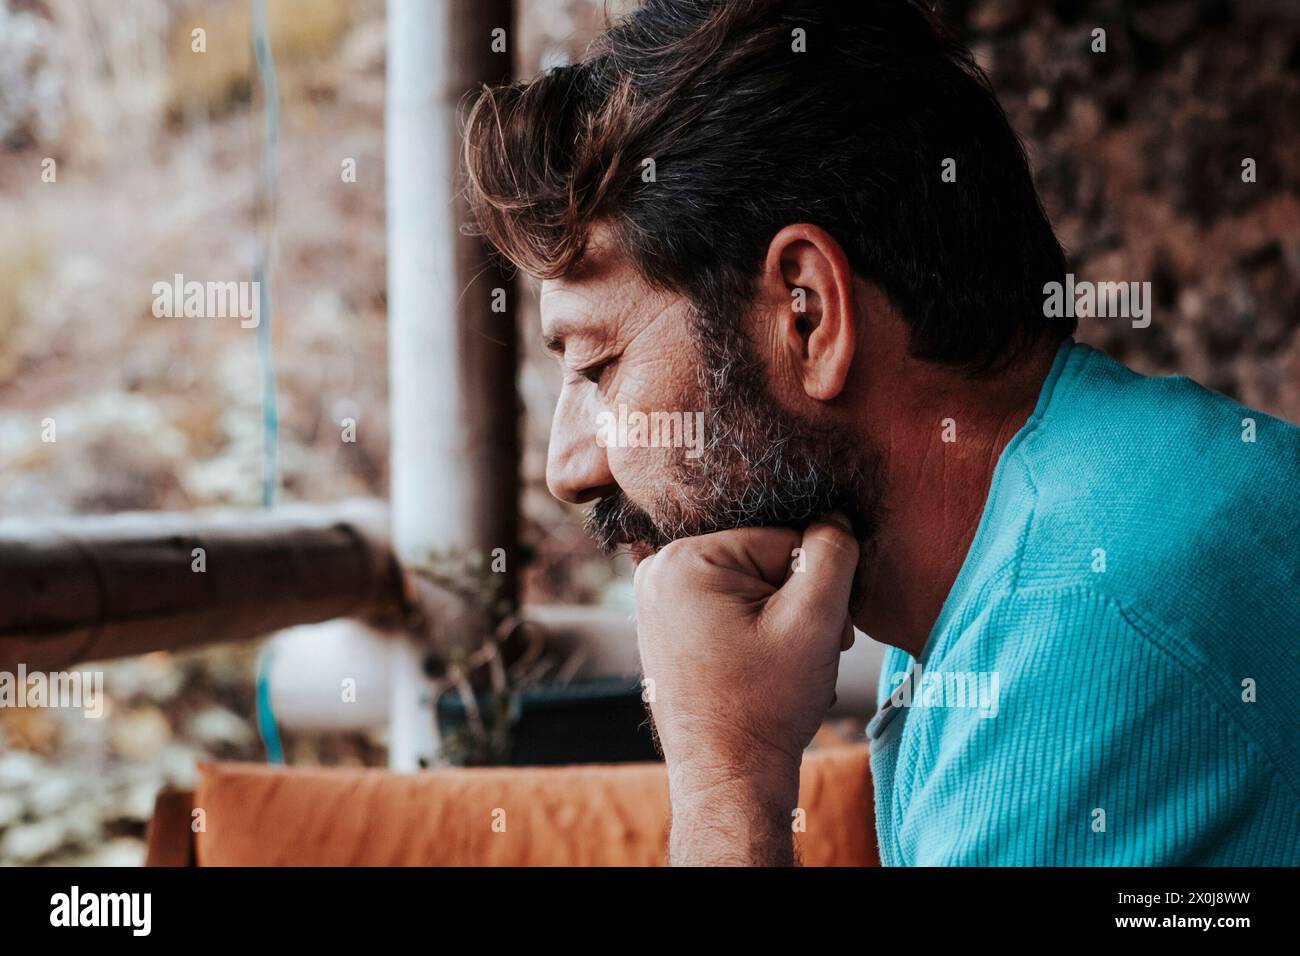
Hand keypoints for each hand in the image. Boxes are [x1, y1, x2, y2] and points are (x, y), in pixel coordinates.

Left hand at [632, 516, 859, 863]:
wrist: (729, 779)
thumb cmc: (765, 707)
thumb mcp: (813, 622)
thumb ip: (832, 555)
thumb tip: (834, 515)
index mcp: (682, 560)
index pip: (782, 540)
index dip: (814, 585)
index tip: (824, 632)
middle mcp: (657, 571)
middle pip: (762, 560)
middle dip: (796, 602)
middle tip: (805, 653)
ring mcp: (656, 599)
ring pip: (748, 585)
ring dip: (779, 619)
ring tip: (782, 665)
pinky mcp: (666, 625)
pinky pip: (726, 606)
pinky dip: (753, 632)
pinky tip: (758, 668)